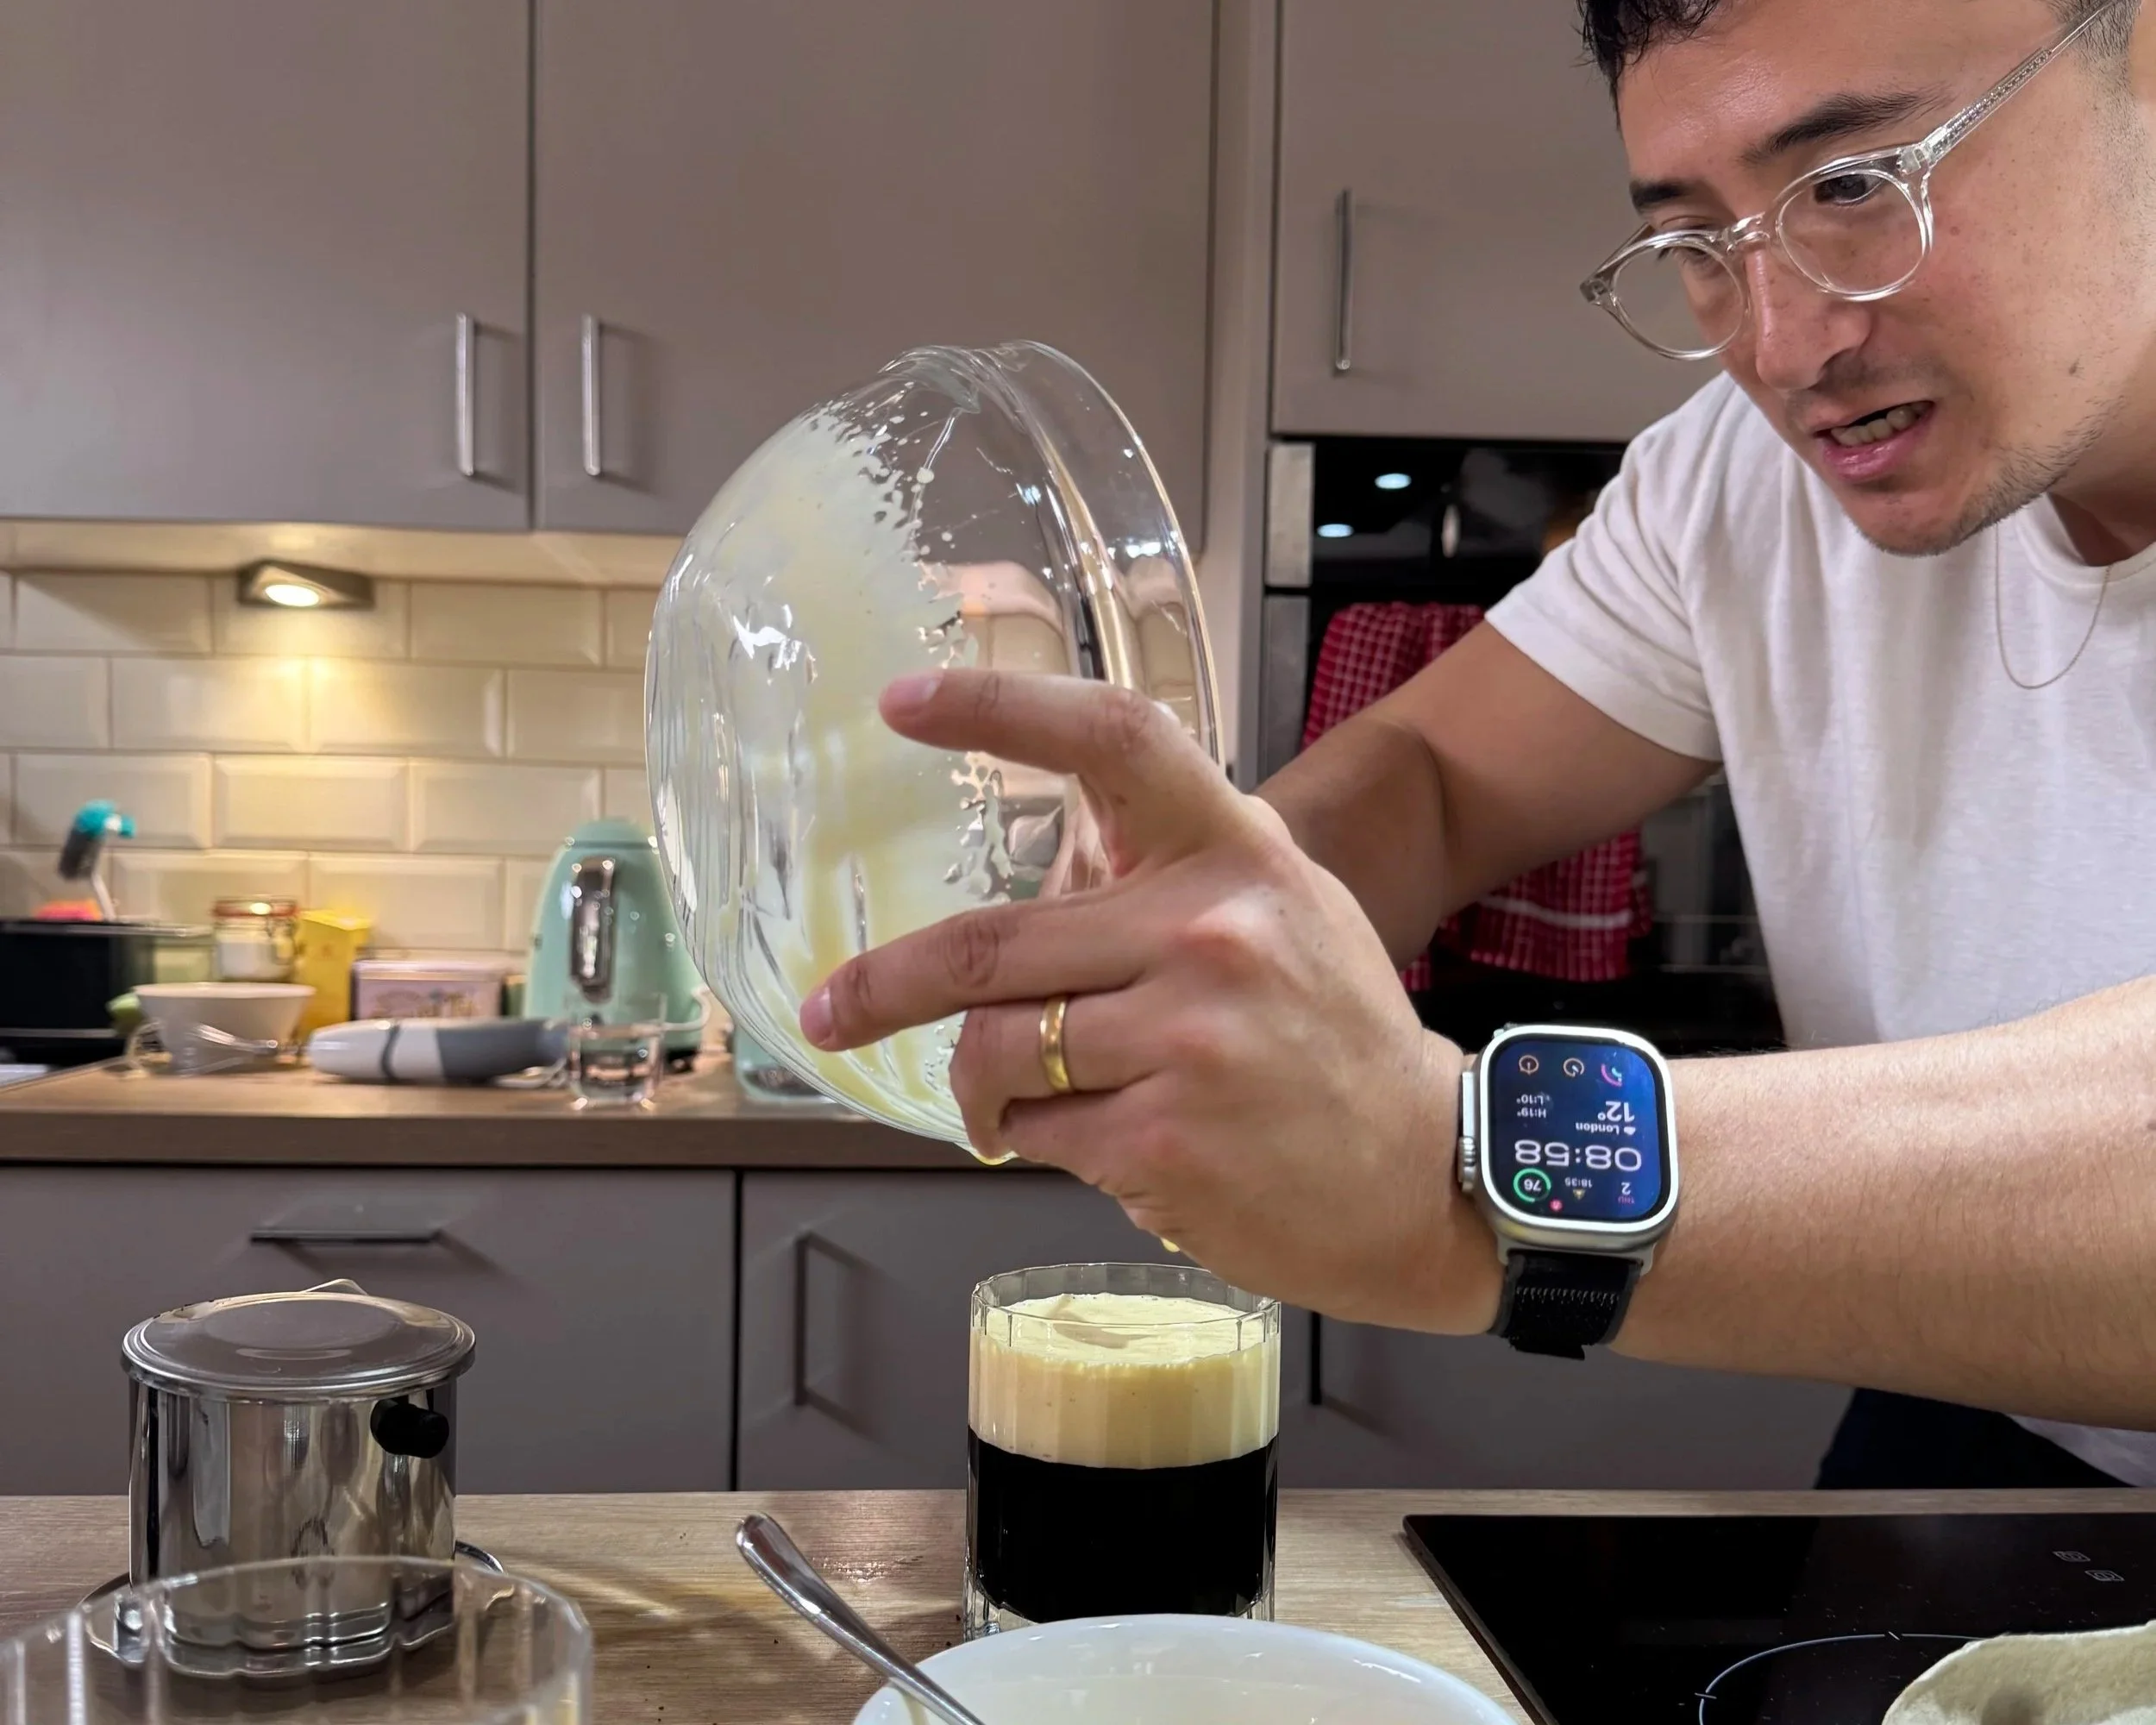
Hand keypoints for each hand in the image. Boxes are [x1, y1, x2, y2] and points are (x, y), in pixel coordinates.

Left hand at [799, 669, 1500, 1332]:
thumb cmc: (1334, 1039)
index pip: (1114, 742)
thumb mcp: (1283, 914)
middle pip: (992, 943)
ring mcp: (1187, 1038)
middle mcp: (1211, 932)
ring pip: (998, 1049)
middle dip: (886, 986)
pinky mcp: (1162, 1139)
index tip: (902, 701)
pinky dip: (1029, 1140)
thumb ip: (1174, 875)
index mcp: (1238, 855)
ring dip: (979, 1088)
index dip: (1000, 710)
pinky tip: (1091, 1141)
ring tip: (1005, 1109)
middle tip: (832, 1007)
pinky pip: (1032, 1129)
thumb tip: (1053, 857)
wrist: (1425, 1176)